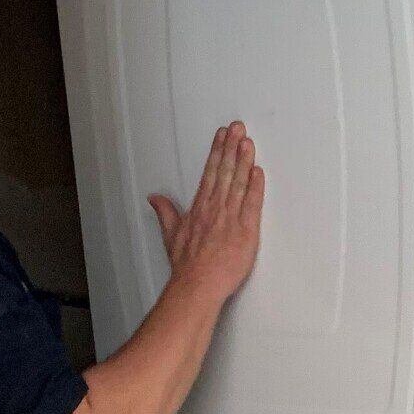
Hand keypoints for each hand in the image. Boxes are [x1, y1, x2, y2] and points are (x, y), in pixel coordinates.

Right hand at [149, 121, 264, 306]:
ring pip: (238, 183)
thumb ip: (166, 212)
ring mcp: (230, 219)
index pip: (210, 172)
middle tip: (238, 127)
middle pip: (225, 171)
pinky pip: (252, 205)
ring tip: (248, 141)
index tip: (223, 134)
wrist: (198, 285)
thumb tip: (154, 198)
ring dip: (243, 160)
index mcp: (200, 207)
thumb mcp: (171, 234)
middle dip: (231, 147)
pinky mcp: (245, 232)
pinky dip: (255, 187)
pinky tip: (258, 171)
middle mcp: (214, 209)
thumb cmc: (188, 265)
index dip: (217, 151)